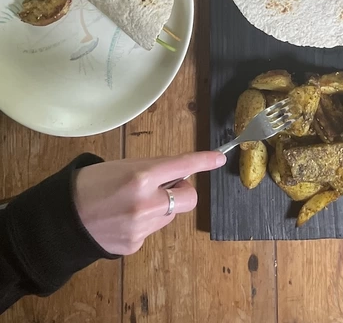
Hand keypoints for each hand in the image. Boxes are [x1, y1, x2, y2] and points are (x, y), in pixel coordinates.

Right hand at [73, 151, 225, 254]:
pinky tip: (123, 220)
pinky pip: (152, 230)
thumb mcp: (123, 166)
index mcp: (141, 177)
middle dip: (182, 191)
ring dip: (162, 207)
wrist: (63, 220)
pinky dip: (145, 223)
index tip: (219, 158)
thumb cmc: (91, 184)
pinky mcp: (135, 245)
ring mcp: (142, 228)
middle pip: (189, 198)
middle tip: (166, 186)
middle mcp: (146, 203)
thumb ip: (153, 169)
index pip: (182, 165)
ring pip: (171, 215)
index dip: (204, 161)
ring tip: (132, 203)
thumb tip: (177, 173)